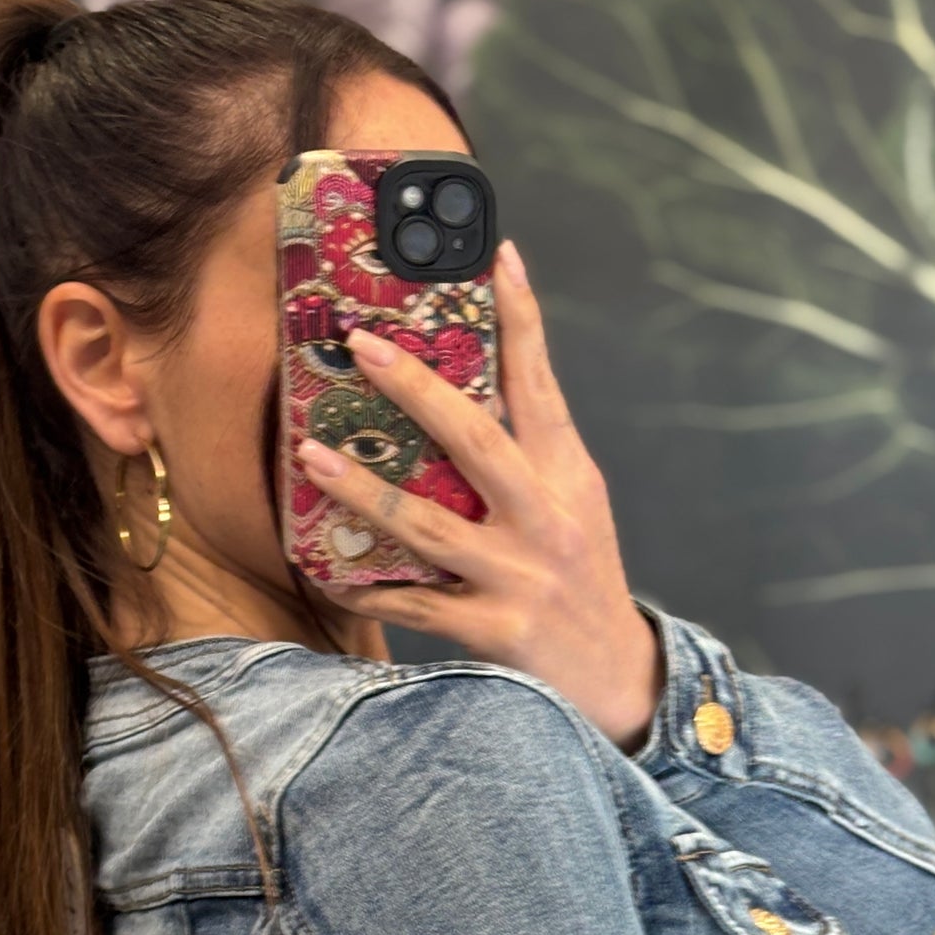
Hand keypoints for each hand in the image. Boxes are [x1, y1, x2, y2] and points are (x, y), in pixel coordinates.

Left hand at [295, 242, 664, 751]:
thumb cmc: (581, 579)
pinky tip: (330, 573)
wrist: (620, 681)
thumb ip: (528, 453)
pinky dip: (371, 590)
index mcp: (569, 475)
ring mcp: (521, 577)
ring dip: (367, 490)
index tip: (496, 253)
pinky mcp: (497, 632)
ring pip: (432, 526)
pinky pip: (418, 606)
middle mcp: (547, 518)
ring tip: (314, 457)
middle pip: (478, 440)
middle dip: (416, 388)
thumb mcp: (575, 505)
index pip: (542, 383)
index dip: (521, 316)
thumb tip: (455, 394)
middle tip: (361, 344)